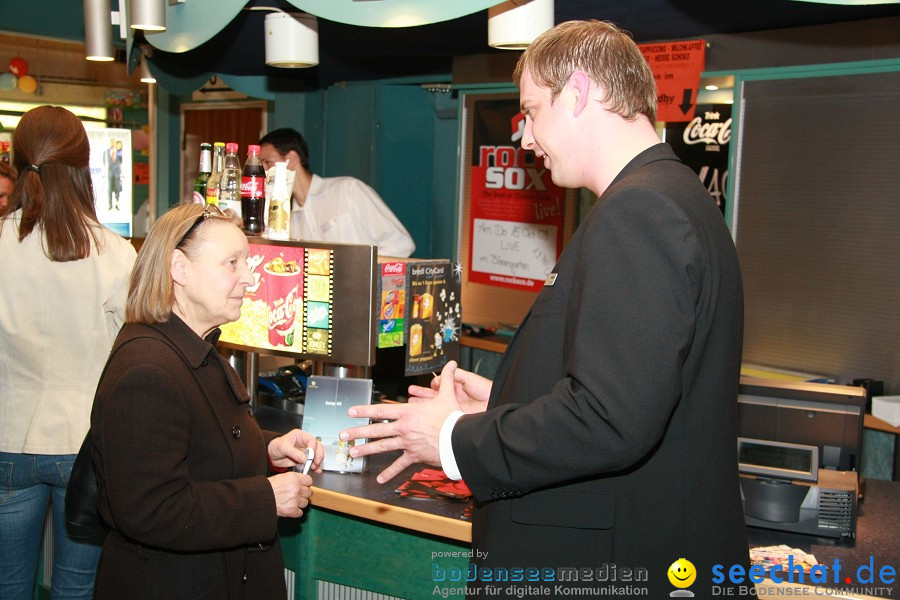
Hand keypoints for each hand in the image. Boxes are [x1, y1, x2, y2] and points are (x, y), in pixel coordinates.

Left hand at [268, 429, 323, 472]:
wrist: (271, 456)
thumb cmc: (276, 447)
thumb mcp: (283, 447)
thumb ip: (294, 452)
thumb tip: (304, 458)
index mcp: (300, 436)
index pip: (312, 440)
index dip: (313, 448)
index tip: (311, 456)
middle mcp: (305, 443)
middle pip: (317, 447)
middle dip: (318, 455)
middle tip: (316, 463)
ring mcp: (305, 451)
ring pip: (317, 455)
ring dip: (317, 462)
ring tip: (315, 468)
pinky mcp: (304, 459)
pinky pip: (312, 462)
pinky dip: (315, 467)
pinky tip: (316, 471)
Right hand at [268, 471, 311, 517]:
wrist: (260, 498)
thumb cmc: (268, 487)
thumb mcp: (282, 477)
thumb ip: (294, 479)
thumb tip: (301, 482)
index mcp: (294, 478)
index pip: (309, 481)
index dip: (306, 484)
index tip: (304, 486)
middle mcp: (297, 489)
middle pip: (309, 492)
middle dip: (303, 494)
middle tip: (296, 495)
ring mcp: (295, 500)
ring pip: (305, 502)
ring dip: (300, 503)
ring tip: (291, 502)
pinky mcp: (292, 511)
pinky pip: (300, 513)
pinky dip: (296, 512)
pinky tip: (290, 508)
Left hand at [339, 360, 463, 483]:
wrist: (459, 439)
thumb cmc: (453, 417)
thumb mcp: (448, 395)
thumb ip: (447, 379)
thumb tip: (451, 364)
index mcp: (408, 412)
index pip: (382, 410)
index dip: (365, 410)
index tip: (351, 411)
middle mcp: (404, 427)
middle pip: (376, 429)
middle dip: (357, 432)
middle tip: (343, 435)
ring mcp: (407, 443)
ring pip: (382, 446)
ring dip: (366, 450)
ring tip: (353, 452)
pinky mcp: (414, 456)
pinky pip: (399, 465)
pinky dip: (390, 473)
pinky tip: (380, 480)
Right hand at [408, 366, 491, 414]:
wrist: (495, 403)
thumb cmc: (486, 390)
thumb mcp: (468, 378)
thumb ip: (453, 375)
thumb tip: (440, 378)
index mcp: (456, 388)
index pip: (438, 386)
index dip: (430, 386)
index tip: (424, 386)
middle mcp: (453, 399)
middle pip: (433, 397)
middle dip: (421, 396)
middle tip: (410, 395)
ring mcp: (453, 409)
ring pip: (434, 407)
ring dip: (422, 405)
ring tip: (411, 404)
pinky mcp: (455, 417)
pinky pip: (439, 416)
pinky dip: (430, 415)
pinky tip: (421, 415)